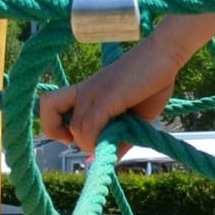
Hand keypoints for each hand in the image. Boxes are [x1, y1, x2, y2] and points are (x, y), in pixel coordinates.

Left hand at [36, 43, 178, 153]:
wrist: (165, 54)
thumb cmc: (152, 82)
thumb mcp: (135, 118)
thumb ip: (120, 137)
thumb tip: (109, 160)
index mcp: (86, 92)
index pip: (49, 104)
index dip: (53, 125)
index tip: (71, 138)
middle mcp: (85, 90)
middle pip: (49, 111)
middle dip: (66, 135)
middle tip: (93, 141)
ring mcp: (94, 92)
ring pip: (76, 128)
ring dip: (91, 143)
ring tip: (114, 141)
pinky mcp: (107, 96)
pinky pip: (90, 125)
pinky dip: (98, 140)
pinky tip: (115, 140)